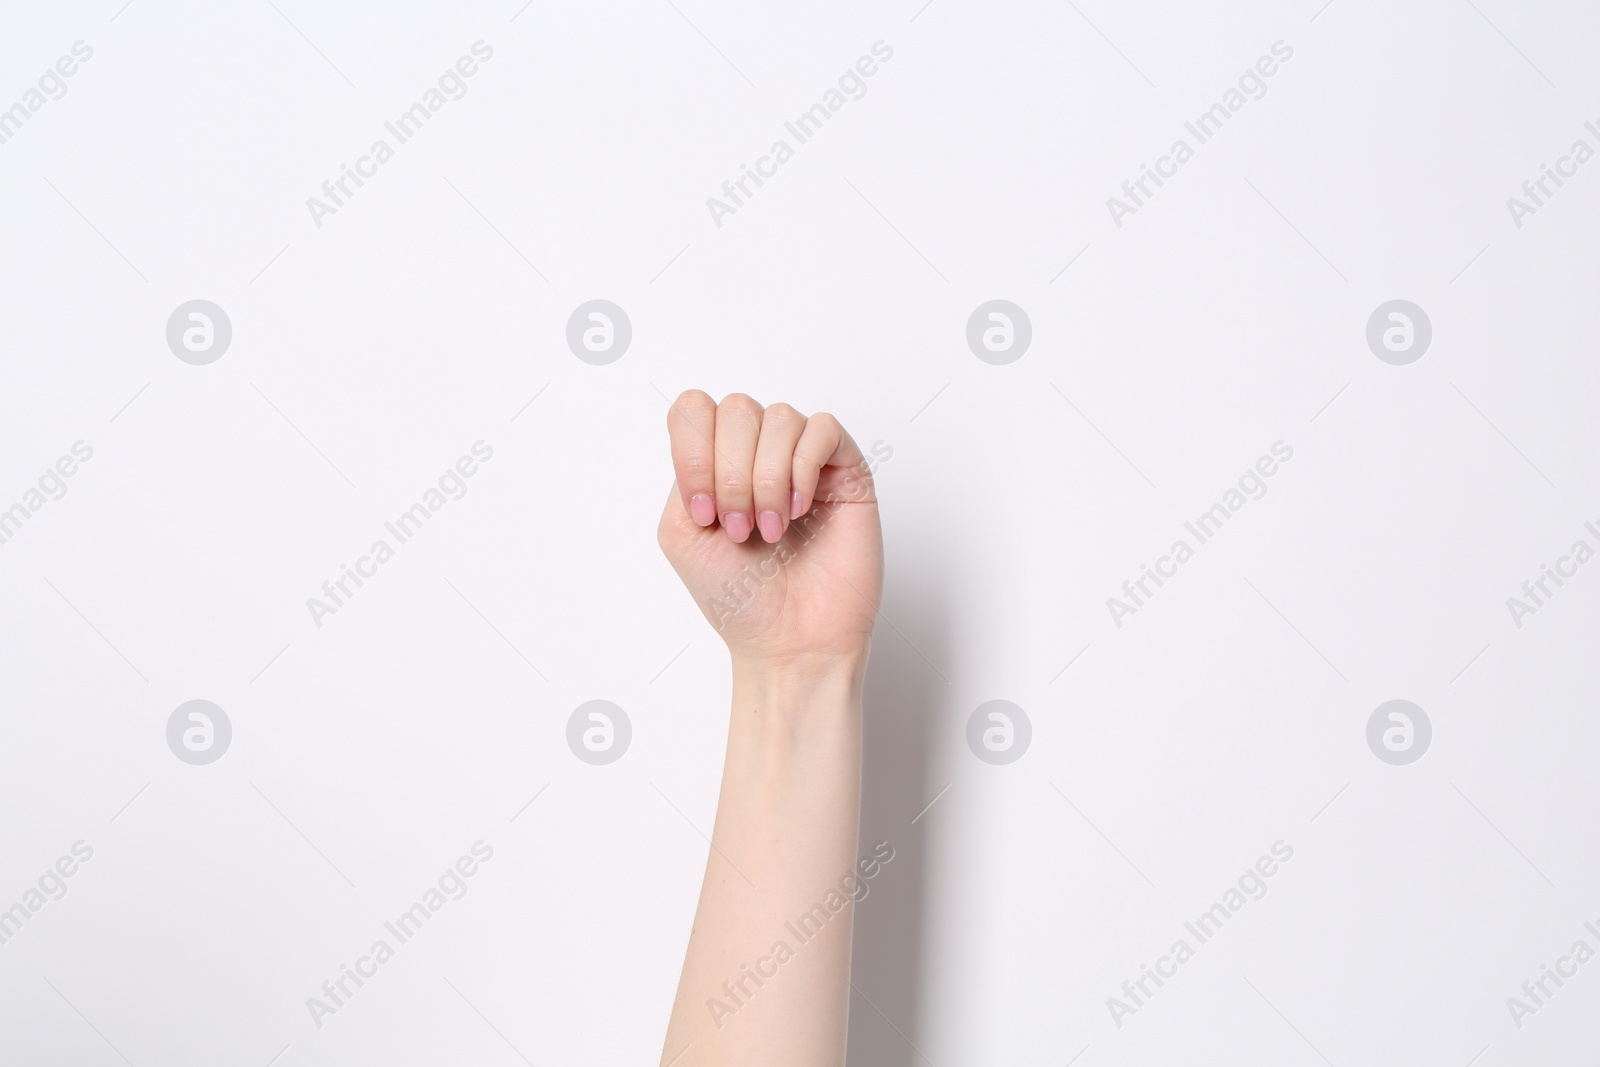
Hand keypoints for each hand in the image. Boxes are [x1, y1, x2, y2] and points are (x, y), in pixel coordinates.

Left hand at [657, 391, 883, 672]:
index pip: (694, 409)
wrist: (790, 641)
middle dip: (731, 473)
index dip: (692, 452)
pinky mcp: (845, 470)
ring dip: (767, 479)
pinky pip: (822, 429)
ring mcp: (803, 459)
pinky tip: (799, 511)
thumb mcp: (681, 532)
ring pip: (778, 418)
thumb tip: (714, 438)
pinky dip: (802, 469)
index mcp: (716, 462)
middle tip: (740, 529)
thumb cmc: (739, 598)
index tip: (703, 512)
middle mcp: (758, 454)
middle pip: (736, 408)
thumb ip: (683, 472)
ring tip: (772, 529)